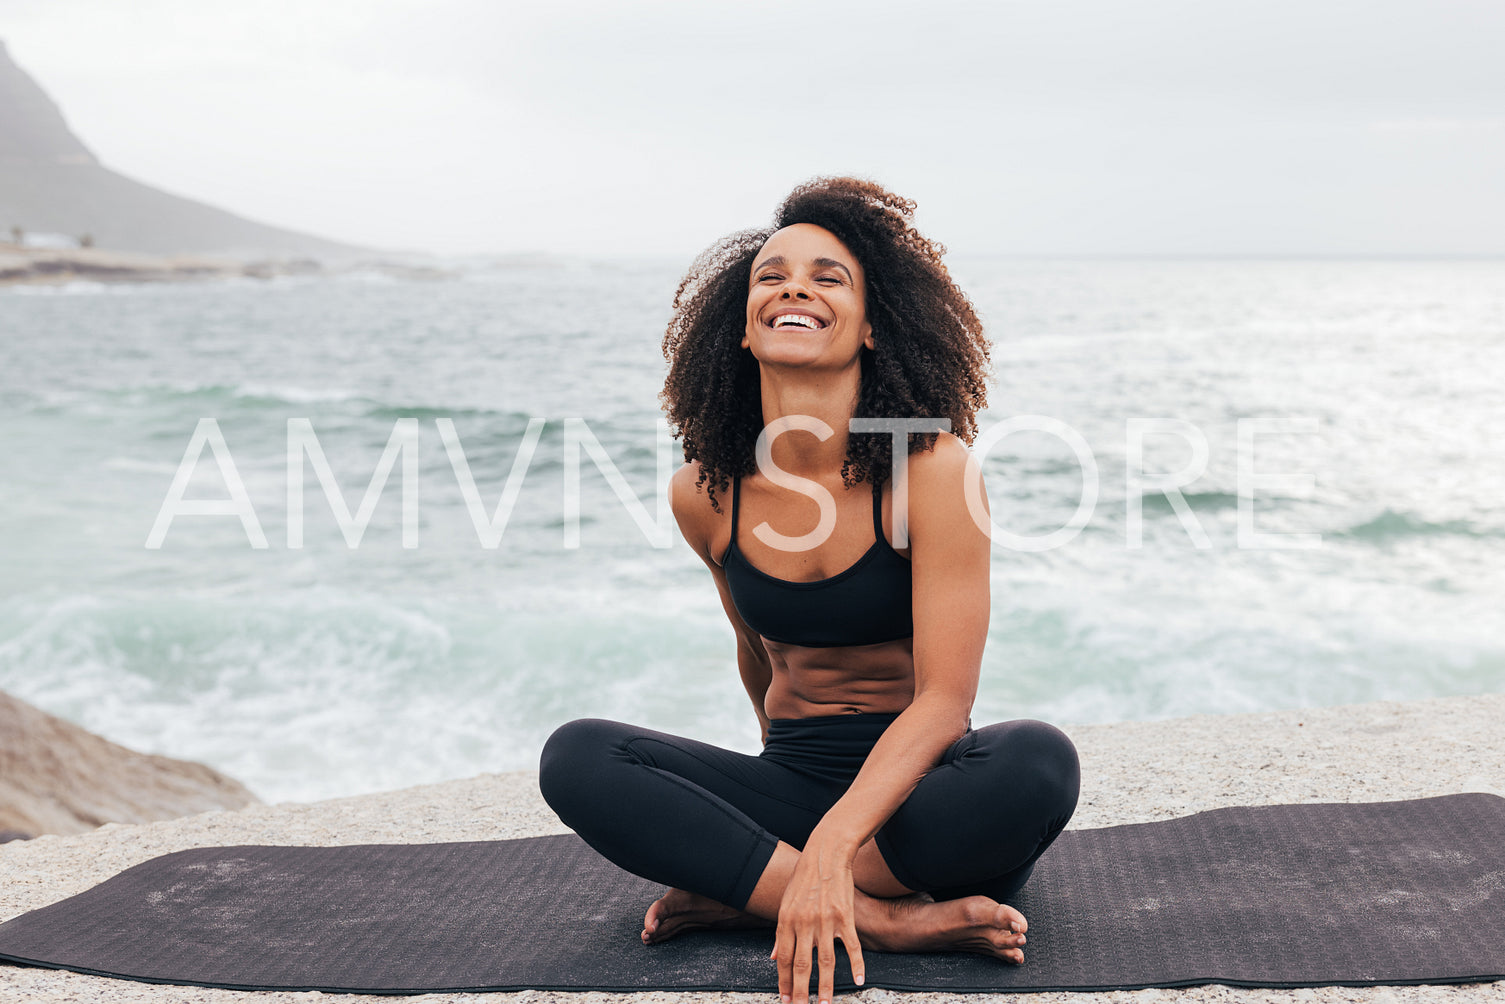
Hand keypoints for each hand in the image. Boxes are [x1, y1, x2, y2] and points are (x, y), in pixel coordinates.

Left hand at [770, 834, 865, 1003]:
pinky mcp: (844, 917)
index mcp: (787, 921)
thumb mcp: (785, 903)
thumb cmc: (804, 878)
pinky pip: (852, 946)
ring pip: (826, 962)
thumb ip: (780, 932)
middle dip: (801, 991)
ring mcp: (825, 921)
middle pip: (802, 965)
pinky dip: (857, 964)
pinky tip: (859, 980)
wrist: (826, 854)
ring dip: (825, 986)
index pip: (785, 959)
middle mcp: (804, 923)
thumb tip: (774, 956)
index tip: (786, 999)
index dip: (784, 982)